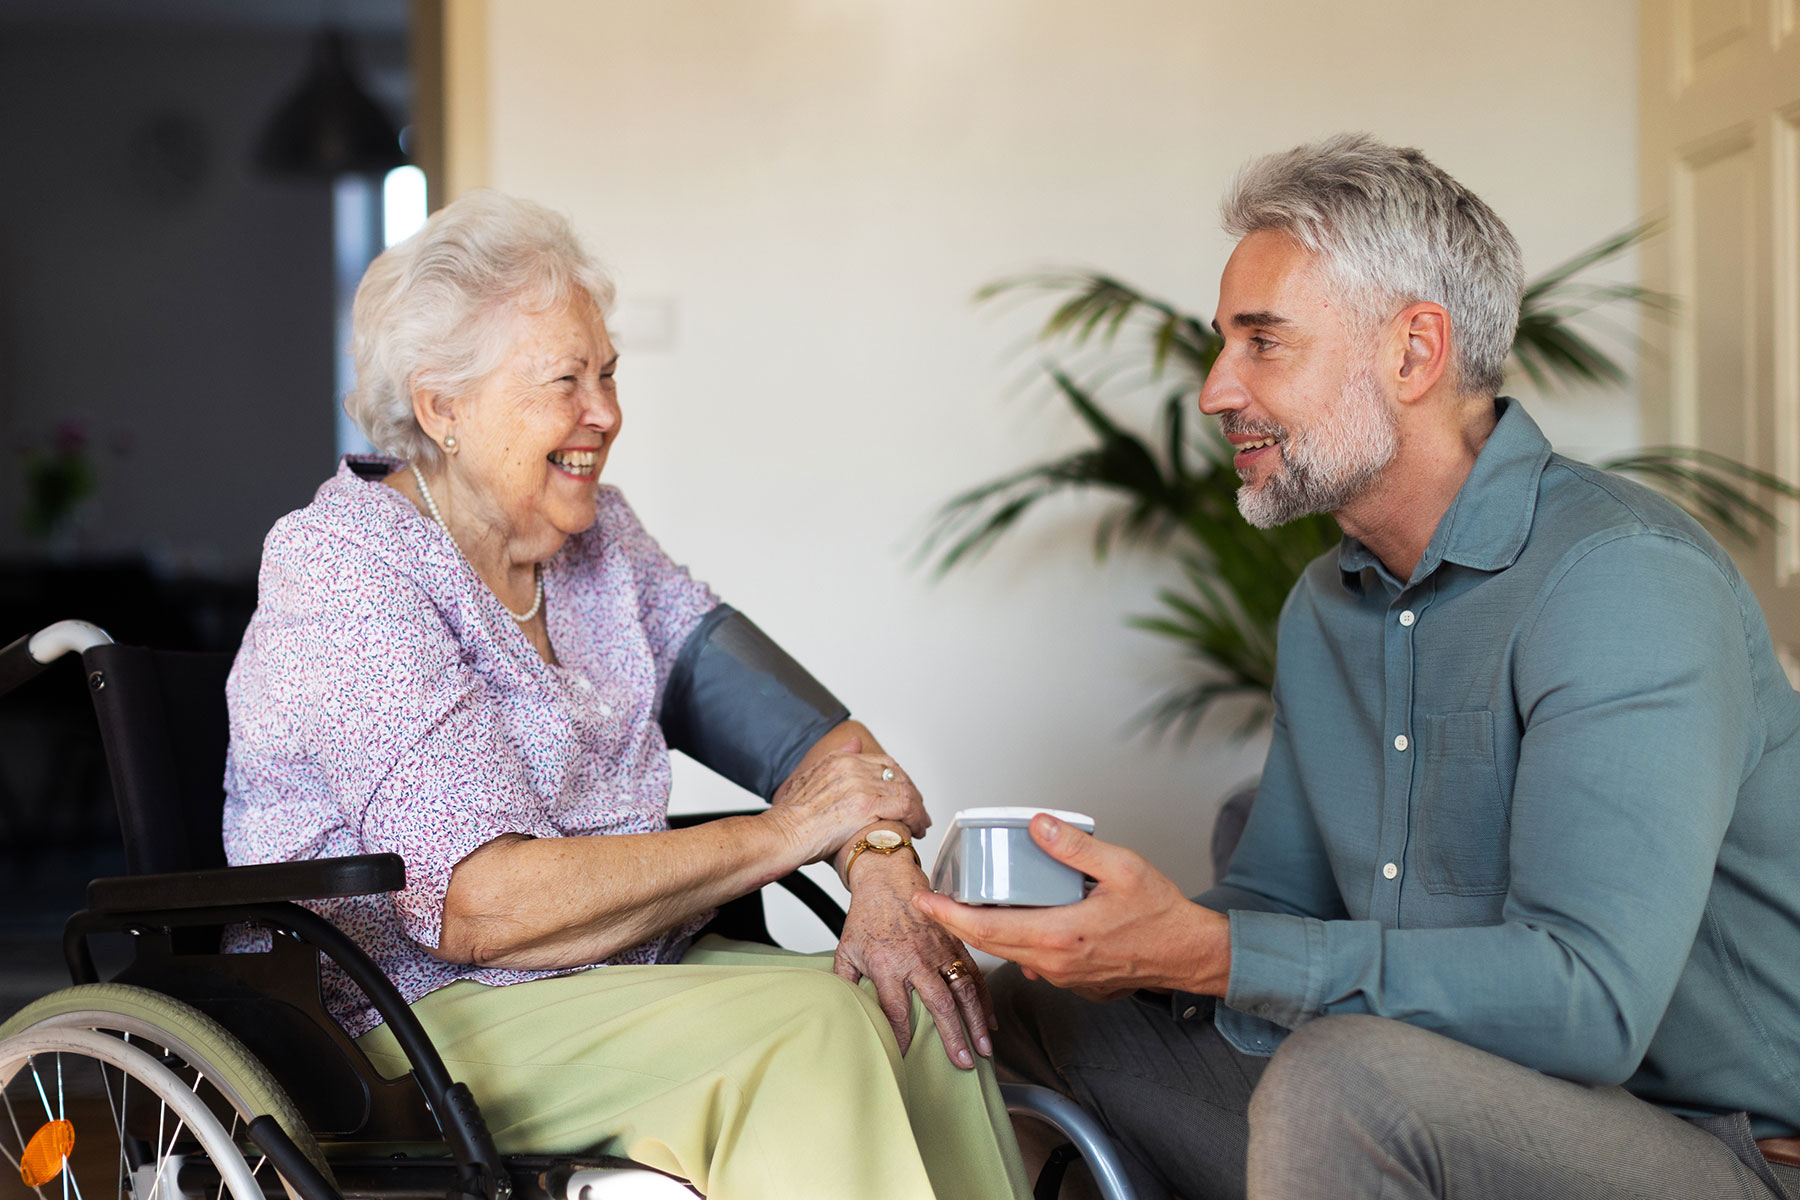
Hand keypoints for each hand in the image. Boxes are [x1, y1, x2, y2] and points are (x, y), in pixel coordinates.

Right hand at [766, 737, 927, 863]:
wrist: (780, 835)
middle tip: (917, 811)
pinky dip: (917, 818)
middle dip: (911, 792)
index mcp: (839, 760)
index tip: (904, 795)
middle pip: (897, 774)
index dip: (898, 780)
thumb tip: (855, 742)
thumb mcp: (808, 779)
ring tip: (920, 824)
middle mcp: (851, 767)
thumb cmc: (791, 819)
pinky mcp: (867, 805)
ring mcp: (860, 785)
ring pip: (905, 790)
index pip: (882, 762)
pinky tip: (917, 829)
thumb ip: (835, 760)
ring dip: (918, 808)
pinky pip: (905, 806)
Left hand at [834, 856, 994, 1068]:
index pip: (897, 1012)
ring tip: (983, 1048)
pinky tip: (990, 1019)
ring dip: (975, 1021)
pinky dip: (984, 998)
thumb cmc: (867, 915)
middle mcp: (917, 960)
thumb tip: (842, 1011)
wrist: (887, 880)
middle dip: (953, 1037)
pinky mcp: (953, 943)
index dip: (901, 1038)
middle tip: (963, 1062)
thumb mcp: (846, 951)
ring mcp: (939, 951)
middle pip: (939, 1005)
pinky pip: (973, 973)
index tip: (905, 1056)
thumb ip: (844, 984)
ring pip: (963, 991)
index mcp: (887, 966)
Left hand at [911, 813, 1230, 1000]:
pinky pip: (1032, 962)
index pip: (988, 929)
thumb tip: (1037, 825)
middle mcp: (1055, 962)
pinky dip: (1013, 943)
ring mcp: (1064, 976)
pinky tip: (1013, 923)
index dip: (950, 915)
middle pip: (989, 946)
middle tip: (931, 901)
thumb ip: (1074, 847)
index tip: (925, 900)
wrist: (1189, 954)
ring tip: (964, 908)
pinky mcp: (1074, 980)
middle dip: (955, 923)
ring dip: (984, 934)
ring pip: (1009, 955)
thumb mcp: (1121, 867)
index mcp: (1060, 935)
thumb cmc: (1161, 913)